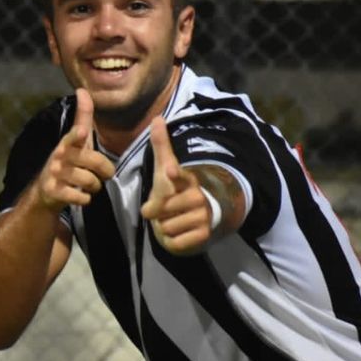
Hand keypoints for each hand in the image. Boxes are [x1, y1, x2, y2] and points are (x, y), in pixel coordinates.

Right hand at [34, 88, 115, 211]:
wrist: (46, 190)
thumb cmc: (68, 160)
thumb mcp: (76, 139)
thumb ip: (82, 116)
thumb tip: (82, 89)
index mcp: (68, 142)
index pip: (74, 136)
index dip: (78, 135)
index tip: (82, 132)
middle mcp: (59, 156)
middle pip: (94, 162)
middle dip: (105, 171)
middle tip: (102, 174)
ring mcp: (55, 174)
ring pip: (90, 181)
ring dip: (95, 187)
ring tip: (90, 185)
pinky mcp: (53, 191)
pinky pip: (81, 198)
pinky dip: (85, 199)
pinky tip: (81, 196)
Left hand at [140, 116, 211, 254]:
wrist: (194, 217)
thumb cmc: (174, 190)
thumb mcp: (165, 168)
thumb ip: (161, 145)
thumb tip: (157, 117)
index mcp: (186, 179)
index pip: (179, 175)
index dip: (173, 174)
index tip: (168, 171)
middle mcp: (197, 196)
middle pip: (161, 209)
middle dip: (157, 213)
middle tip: (165, 210)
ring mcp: (203, 216)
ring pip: (166, 227)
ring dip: (163, 227)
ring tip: (172, 220)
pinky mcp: (203, 235)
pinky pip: (175, 242)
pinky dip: (172, 241)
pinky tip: (179, 233)